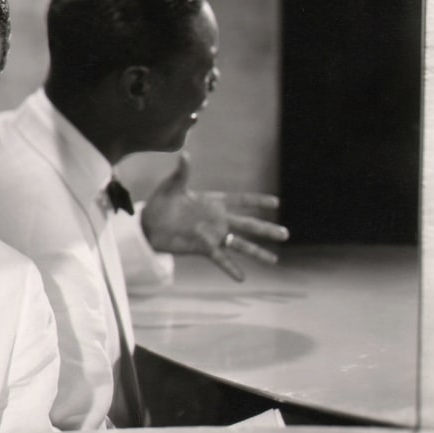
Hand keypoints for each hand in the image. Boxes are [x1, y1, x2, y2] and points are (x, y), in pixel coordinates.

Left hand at [139, 153, 289, 280]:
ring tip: (274, 261)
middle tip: (285, 234)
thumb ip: (182, 172)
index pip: (240, 201)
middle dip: (266, 229)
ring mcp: (212, 235)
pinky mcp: (203, 248)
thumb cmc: (160, 202)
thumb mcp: (172, 185)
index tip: (276, 202)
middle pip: (247, 224)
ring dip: (257, 252)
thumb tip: (185, 154)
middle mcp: (217, 220)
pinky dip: (231, 268)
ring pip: (240, 244)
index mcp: (213, 202)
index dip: (256, 201)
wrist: (148, 224)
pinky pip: (220, 259)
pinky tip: (242, 278)